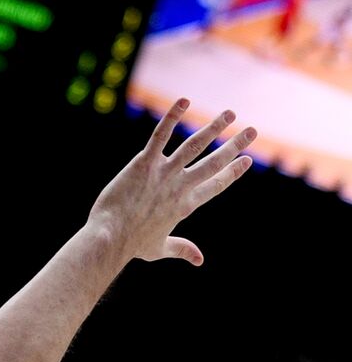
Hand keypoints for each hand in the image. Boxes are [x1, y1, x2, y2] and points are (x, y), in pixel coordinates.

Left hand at [89, 99, 255, 265]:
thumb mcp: (159, 249)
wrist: (110, 239)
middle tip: (252, 131)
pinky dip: (172, 117)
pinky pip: (160, 136)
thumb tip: (200, 260)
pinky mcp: (144, 164)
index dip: (232, 173)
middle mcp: (180, 187)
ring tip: (230, 114)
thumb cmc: (130, 245)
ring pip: (194, 145)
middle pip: (213, 162)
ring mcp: (164, 174)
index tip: (247, 161)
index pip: (216, 185)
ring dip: (213, 128)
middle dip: (234, 146)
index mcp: (186, 205)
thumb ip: (182, 249)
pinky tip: (184, 101)